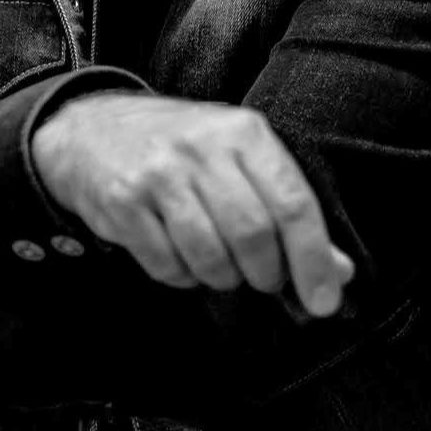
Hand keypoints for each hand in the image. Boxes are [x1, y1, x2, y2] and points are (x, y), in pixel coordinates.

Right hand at [32, 93, 353, 314]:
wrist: (91, 129)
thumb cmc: (179, 148)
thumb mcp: (238, 158)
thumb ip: (288, 209)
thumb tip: (339, 272)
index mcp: (241, 131)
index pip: (292, 202)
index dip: (313, 259)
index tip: (323, 301)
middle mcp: (199, 147)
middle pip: (253, 234)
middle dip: (264, 273)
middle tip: (261, 277)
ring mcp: (158, 173)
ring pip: (211, 256)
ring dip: (221, 276)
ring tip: (216, 261)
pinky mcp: (123, 202)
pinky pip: (168, 266)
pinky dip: (181, 275)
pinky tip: (177, 253)